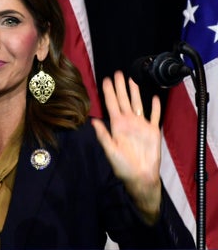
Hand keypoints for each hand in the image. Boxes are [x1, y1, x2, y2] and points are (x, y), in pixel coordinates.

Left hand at [91, 70, 161, 223]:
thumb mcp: (110, 151)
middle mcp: (128, 122)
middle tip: (118, 73)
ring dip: (135, 92)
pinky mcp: (153, 131)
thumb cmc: (122, 166)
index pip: (111, 105)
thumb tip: (93, 121)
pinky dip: (155, 107)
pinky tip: (154, 97)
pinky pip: (154, 116)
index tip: (106, 79)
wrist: (140, 176)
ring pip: (138, 104)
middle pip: (123, 100)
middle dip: (120, 87)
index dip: (108, 92)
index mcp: (117, 125)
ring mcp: (141, 125)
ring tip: (132, 79)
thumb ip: (103, 136)